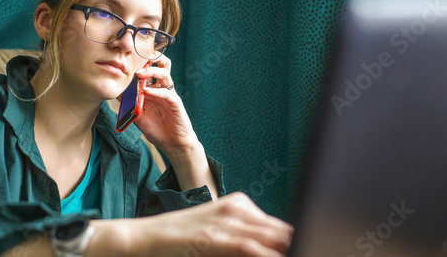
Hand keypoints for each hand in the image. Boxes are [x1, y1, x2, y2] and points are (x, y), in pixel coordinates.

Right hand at [88, 192, 293, 256]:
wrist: (149, 236)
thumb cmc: (183, 236)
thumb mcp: (218, 229)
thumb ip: (243, 235)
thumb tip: (270, 245)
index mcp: (240, 204)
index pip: (280, 227)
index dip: (293, 242)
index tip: (304, 246)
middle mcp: (238, 208)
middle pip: (281, 232)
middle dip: (293, 244)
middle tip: (306, 248)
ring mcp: (227, 222)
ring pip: (272, 238)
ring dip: (287, 248)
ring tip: (303, 250)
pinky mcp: (216, 238)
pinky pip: (250, 247)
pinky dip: (266, 254)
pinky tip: (278, 256)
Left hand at [134, 54, 197, 156]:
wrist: (173, 143)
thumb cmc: (157, 129)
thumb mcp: (138, 116)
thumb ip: (130, 104)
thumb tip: (117, 93)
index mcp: (154, 89)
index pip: (150, 69)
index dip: (141, 62)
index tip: (128, 59)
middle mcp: (162, 89)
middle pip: (162, 65)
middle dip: (151, 59)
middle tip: (138, 60)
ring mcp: (169, 95)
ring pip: (165, 74)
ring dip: (152, 72)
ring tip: (139, 73)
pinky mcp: (175, 103)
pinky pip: (167, 92)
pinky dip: (156, 90)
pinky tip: (147, 91)